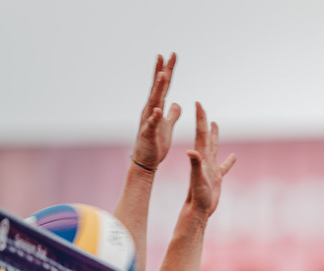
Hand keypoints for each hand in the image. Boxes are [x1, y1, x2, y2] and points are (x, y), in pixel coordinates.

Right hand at [132, 53, 181, 170]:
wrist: (147, 161)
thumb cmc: (156, 143)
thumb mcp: (167, 125)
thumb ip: (172, 114)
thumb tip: (176, 103)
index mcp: (157, 108)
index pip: (163, 86)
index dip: (167, 71)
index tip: (171, 55)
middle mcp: (150, 111)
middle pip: (157, 88)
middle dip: (161, 72)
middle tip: (164, 55)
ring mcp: (148, 121)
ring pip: (154, 102)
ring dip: (158, 89)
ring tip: (163, 75)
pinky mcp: (148, 134)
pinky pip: (152, 124)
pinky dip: (155, 116)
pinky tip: (158, 108)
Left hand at [185, 102, 236, 217]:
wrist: (198, 209)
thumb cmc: (197, 195)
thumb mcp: (197, 179)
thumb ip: (195, 164)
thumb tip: (191, 151)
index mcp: (200, 157)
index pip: (201, 133)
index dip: (200, 118)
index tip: (197, 103)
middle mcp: (205, 159)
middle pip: (205, 136)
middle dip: (204, 121)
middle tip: (202, 107)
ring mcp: (211, 168)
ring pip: (214, 147)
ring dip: (215, 135)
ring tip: (216, 124)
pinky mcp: (216, 177)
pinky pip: (224, 166)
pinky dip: (229, 160)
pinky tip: (234, 157)